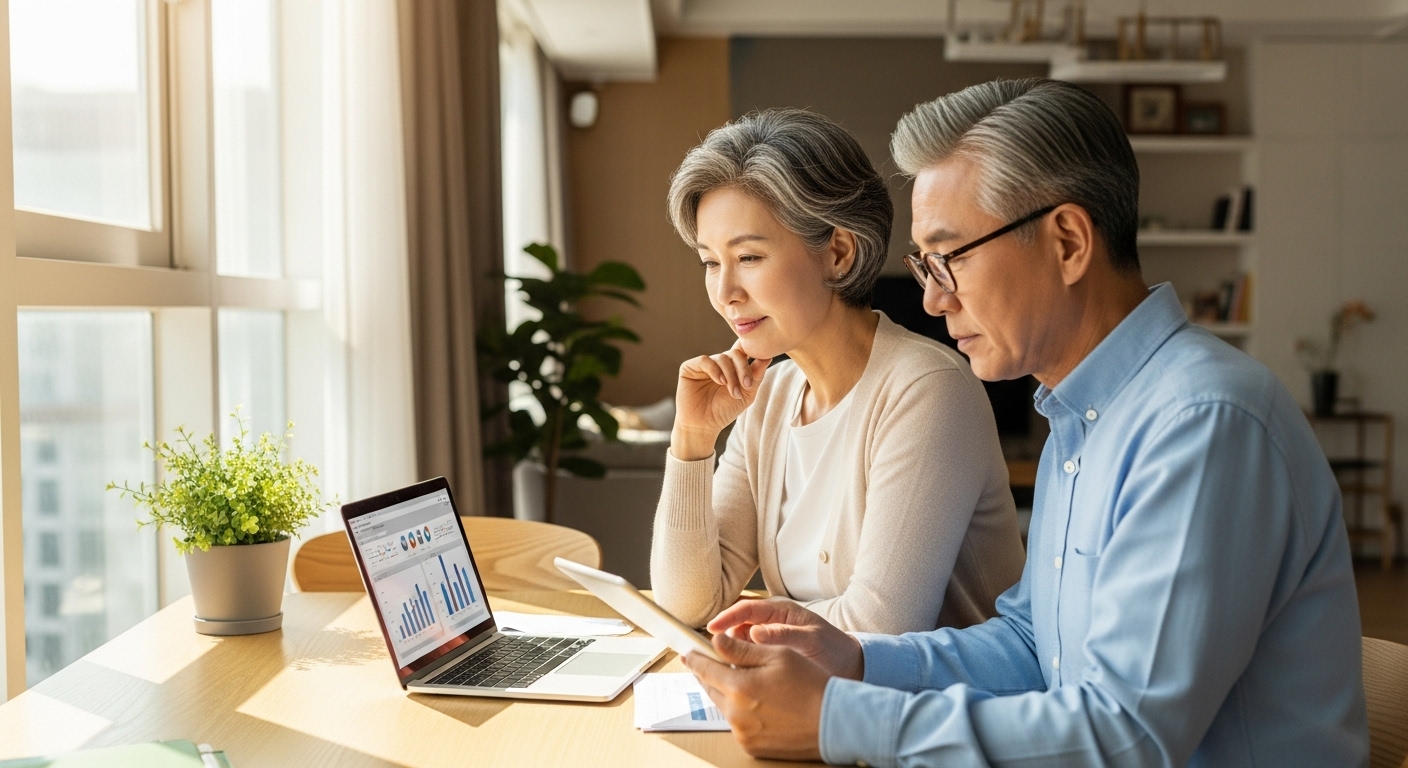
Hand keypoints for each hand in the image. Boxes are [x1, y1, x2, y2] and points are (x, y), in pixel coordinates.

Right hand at [672, 340, 771, 460]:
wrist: (703, 426)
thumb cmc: (724, 411)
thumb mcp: (746, 394)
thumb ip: (756, 376)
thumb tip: (767, 357)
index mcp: (733, 367)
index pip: (743, 350)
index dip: (752, 350)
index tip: (764, 356)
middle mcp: (719, 363)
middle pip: (735, 353)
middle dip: (743, 368)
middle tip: (747, 385)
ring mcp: (705, 364)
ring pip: (722, 358)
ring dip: (731, 375)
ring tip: (733, 392)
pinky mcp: (690, 367)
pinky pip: (705, 360)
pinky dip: (715, 370)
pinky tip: (720, 382)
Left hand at [683, 631, 828, 760]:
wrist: (834, 722)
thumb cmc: (810, 685)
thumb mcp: (778, 655)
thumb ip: (741, 650)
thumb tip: (716, 640)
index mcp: (739, 688)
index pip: (704, 668)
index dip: (695, 657)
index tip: (688, 651)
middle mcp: (735, 714)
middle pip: (710, 688)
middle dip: (710, 673)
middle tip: (710, 662)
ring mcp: (742, 733)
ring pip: (723, 706)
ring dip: (727, 692)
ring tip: (744, 681)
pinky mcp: (751, 746)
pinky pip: (737, 723)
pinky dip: (740, 711)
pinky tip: (757, 703)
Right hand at [708, 598, 863, 680]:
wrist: (850, 667)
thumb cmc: (834, 648)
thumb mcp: (811, 639)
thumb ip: (784, 634)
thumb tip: (755, 633)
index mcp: (780, 611)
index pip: (747, 609)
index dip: (727, 617)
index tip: (712, 628)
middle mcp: (771, 623)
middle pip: (737, 625)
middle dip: (722, 636)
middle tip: (708, 650)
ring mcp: (769, 640)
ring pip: (740, 643)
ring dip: (729, 652)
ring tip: (718, 664)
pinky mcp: (770, 657)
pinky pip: (749, 658)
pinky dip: (740, 665)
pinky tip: (735, 675)